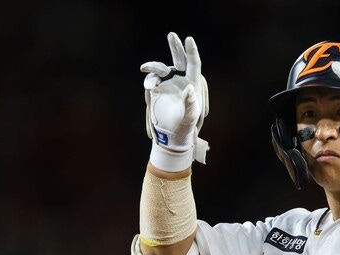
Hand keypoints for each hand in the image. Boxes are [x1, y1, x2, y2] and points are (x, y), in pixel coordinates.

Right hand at [140, 32, 209, 170]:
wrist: (171, 134)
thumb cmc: (185, 127)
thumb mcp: (190, 117)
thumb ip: (190, 103)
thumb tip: (188, 88)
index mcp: (193, 83)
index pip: (194, 64)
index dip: (191, 52)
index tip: (189, 39)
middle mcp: (180, 80)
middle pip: (178, 59)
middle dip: (175, 47)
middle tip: (172, 35)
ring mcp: (168, 83)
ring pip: (160, 69)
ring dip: (153, 67)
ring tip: (145, 70)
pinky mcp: (157, 89)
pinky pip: (151, 80)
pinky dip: (149, 81)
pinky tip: (149, 86)